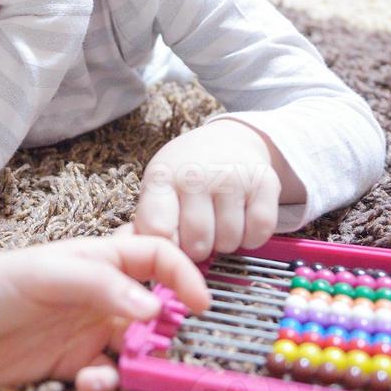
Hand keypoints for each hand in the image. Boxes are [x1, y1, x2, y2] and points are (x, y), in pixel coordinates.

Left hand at [0, 235, 209, 390]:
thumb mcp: (47, 274)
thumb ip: (102, 286)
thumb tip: (155, 308)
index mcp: (96, 260)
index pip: (155, 256)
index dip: (183, 274)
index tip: (201, 304)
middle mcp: (95, 296)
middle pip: (152, 311)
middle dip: (166, 333)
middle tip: (165, 351)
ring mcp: (80, 332)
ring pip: (132, 350)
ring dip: (137, 365)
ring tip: (120, 373)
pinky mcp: (64, 367)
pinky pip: (103, 379)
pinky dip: (105, 387)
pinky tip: (88, 385)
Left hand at [133, 120, 281, 261]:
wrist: (228, 141)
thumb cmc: (185, 175)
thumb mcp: (158, 190)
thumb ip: (144, 223)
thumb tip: (125, 248)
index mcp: (163, 177)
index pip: (157, 230)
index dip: (166, 248)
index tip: (172, 244)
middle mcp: (197, 174)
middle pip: (198, 244)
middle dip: (198, 248)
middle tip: (198, 231)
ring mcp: (233, 177)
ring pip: (230, 242)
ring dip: (225, 242)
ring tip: (218, 220)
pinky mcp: (265, 182)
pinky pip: (258, 234)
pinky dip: (251, 237)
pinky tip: (241, 219)